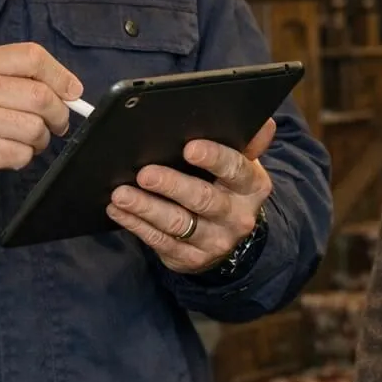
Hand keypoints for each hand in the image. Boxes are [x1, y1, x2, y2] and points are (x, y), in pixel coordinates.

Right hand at [0, 43, 82, 203]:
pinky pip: (20, 154)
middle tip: (57, 124)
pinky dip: (23, 157)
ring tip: (26, 140)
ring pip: (34, 128)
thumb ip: (19, 78)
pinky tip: (8, 152)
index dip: (60, 75)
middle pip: (40, 96)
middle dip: (58, 114)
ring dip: (40, 139)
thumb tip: (71, 91)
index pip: (32, 56)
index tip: (72, 92)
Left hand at [106, 118, 275, 273]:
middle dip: (172, 185)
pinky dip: (136, 225)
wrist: (231, 232)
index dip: (213, 158)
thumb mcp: (242, 163)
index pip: (235, 169)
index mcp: (252, 186)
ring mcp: (214, 241)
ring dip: (146, 207)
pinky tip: (118, 210)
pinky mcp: (190, 259)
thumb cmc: (229, 184)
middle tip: (145, 173)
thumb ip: (247, 142)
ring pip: (177, 223)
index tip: (189, 147)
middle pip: (203, 199)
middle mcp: (237, 216)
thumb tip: (263, 122)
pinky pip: (160, 242)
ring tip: (121, 194)